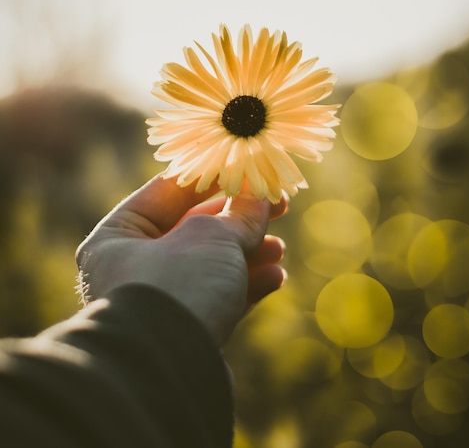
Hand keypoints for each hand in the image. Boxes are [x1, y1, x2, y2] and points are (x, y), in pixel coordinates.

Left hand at [76, 174, 287, 344]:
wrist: (166, 371)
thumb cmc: (176, 287)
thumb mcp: (210, 237)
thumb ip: (238, 213)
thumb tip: (259, 195)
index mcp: (119, 236)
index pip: (169, 191)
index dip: (213, 176)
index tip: (248, 168)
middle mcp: (132, 268)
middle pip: (195, 229)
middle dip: (239, 219)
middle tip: (277, 204)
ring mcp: (159, 301)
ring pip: (210, 265)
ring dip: (248, 253)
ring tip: (277, 248)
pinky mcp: (184, 329)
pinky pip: (217, 297)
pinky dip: (246, 285)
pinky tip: (275, 278)